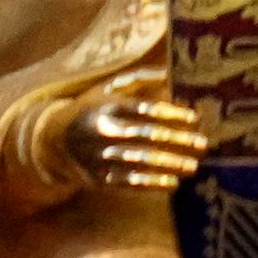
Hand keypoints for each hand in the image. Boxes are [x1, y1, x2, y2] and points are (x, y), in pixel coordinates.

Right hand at [58, 86, 206, 192]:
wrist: (54, 138)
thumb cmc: (93, 108)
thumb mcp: (108, 88)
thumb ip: (138, 80)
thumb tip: (170, 73)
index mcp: (107, 106)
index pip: (143, 109)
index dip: (170, 113)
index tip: (195, 118)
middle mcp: (103, 129)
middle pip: (145, 135)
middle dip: (177, 140)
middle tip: (203, 145)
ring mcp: (100, 155)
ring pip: (139, 160)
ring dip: (169, 164)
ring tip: (193, 166)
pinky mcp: (99, 176)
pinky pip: (128, 182)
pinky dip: (151, 184)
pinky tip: (173, 184)